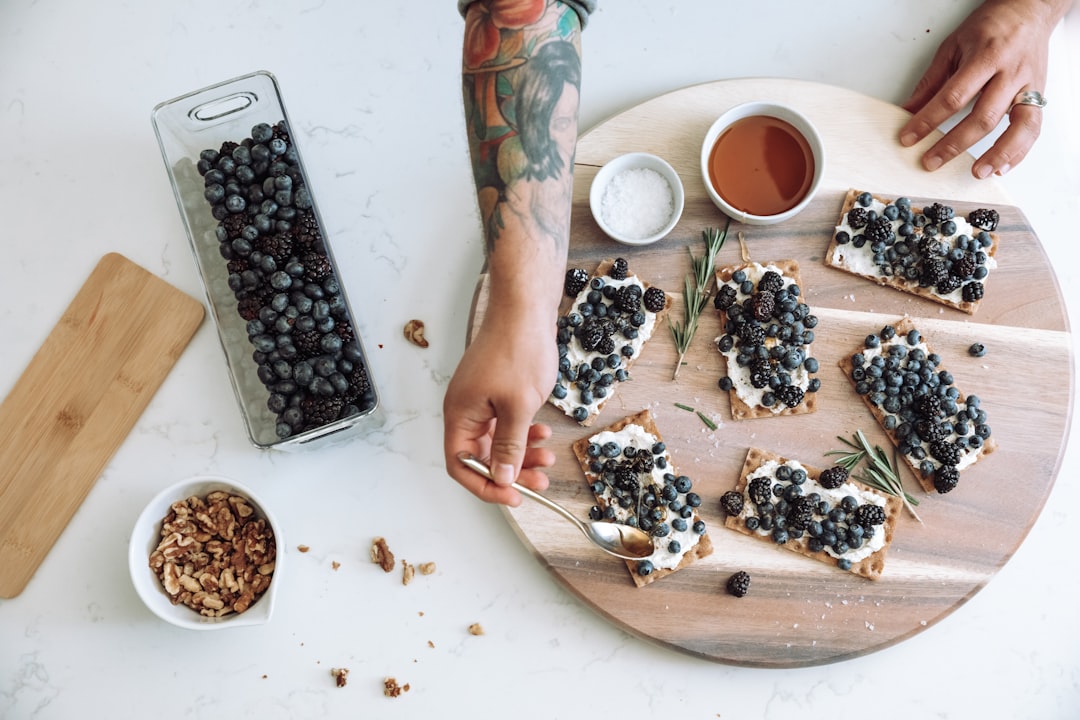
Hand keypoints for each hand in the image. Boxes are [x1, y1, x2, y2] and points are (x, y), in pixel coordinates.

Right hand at [443, 303, 556, 505]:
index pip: (460, 463)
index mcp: (460, 414)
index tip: (511, 495)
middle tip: (538, 481)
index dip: (484, 484)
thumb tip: (502, 476)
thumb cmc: (518, 348)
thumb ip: (510, 445)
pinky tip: (542, 433)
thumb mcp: (519, 406)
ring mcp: (480, 400)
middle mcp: (465, 409)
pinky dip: (523, 432)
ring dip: (521, 453)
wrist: (526, 309)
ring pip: (497, 441)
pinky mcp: (495, 391)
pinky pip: (505, 423)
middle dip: (510, 471)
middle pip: (480, 455)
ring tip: (547, 458)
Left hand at [898, 0, 1063, 177]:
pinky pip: (1032, 127)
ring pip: (1017, 126)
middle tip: (931, 161)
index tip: (908, 138)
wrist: (1030, 10)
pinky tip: (1002, 165)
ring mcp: (1028, 85)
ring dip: (997, 153)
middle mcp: (1010, 73)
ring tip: (977, 172)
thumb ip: (932, 81)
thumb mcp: (952, 46)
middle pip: (982, 116)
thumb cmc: (991, 26)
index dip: (928, 120)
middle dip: (953, 144)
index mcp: (985, 57)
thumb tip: (909, 110)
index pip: (953, 96)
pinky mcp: (1039, 94)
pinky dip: (1019, 151)